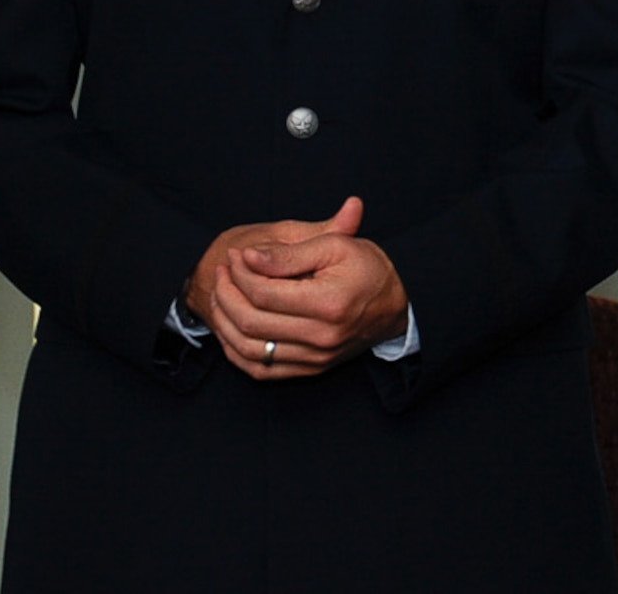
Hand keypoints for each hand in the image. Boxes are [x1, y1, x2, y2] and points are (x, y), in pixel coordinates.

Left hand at [194, 198, 410, 379]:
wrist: (395, 306)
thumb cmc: (367, 269)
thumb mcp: (335, 246)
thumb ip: (290, 252)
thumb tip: (249, 257)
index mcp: (329, 304)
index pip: (265, 293)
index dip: (241, 273)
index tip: (236, 255)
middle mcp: (321, 337)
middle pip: (251, 322)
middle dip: (227, 293)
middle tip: (224, 271)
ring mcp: (314, 358)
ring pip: (248, 349)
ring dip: (225, 322)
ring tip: (223, 295)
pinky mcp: (309, 370)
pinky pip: (259, 369)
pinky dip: (236, 350)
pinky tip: (232, 326)